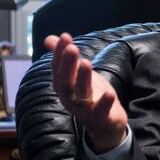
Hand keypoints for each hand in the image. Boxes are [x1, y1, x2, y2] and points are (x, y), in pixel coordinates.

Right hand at [45, 33, 127, 151]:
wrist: (106, 123)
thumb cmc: (90, 95)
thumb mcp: (78, 74)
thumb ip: (65, 58)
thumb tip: (49, 38)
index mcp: (64, 86)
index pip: (58, 68)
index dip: (60, 53)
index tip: (65, 36)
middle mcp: (70, 98)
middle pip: (65, 81)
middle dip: (68, 65)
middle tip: (72, 48)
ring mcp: (83, 110)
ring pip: (80, 95)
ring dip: (82, 79)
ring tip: (86, 62)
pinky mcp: (99, 119)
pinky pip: (100, 113)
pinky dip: (103, 104)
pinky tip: (109, 93)